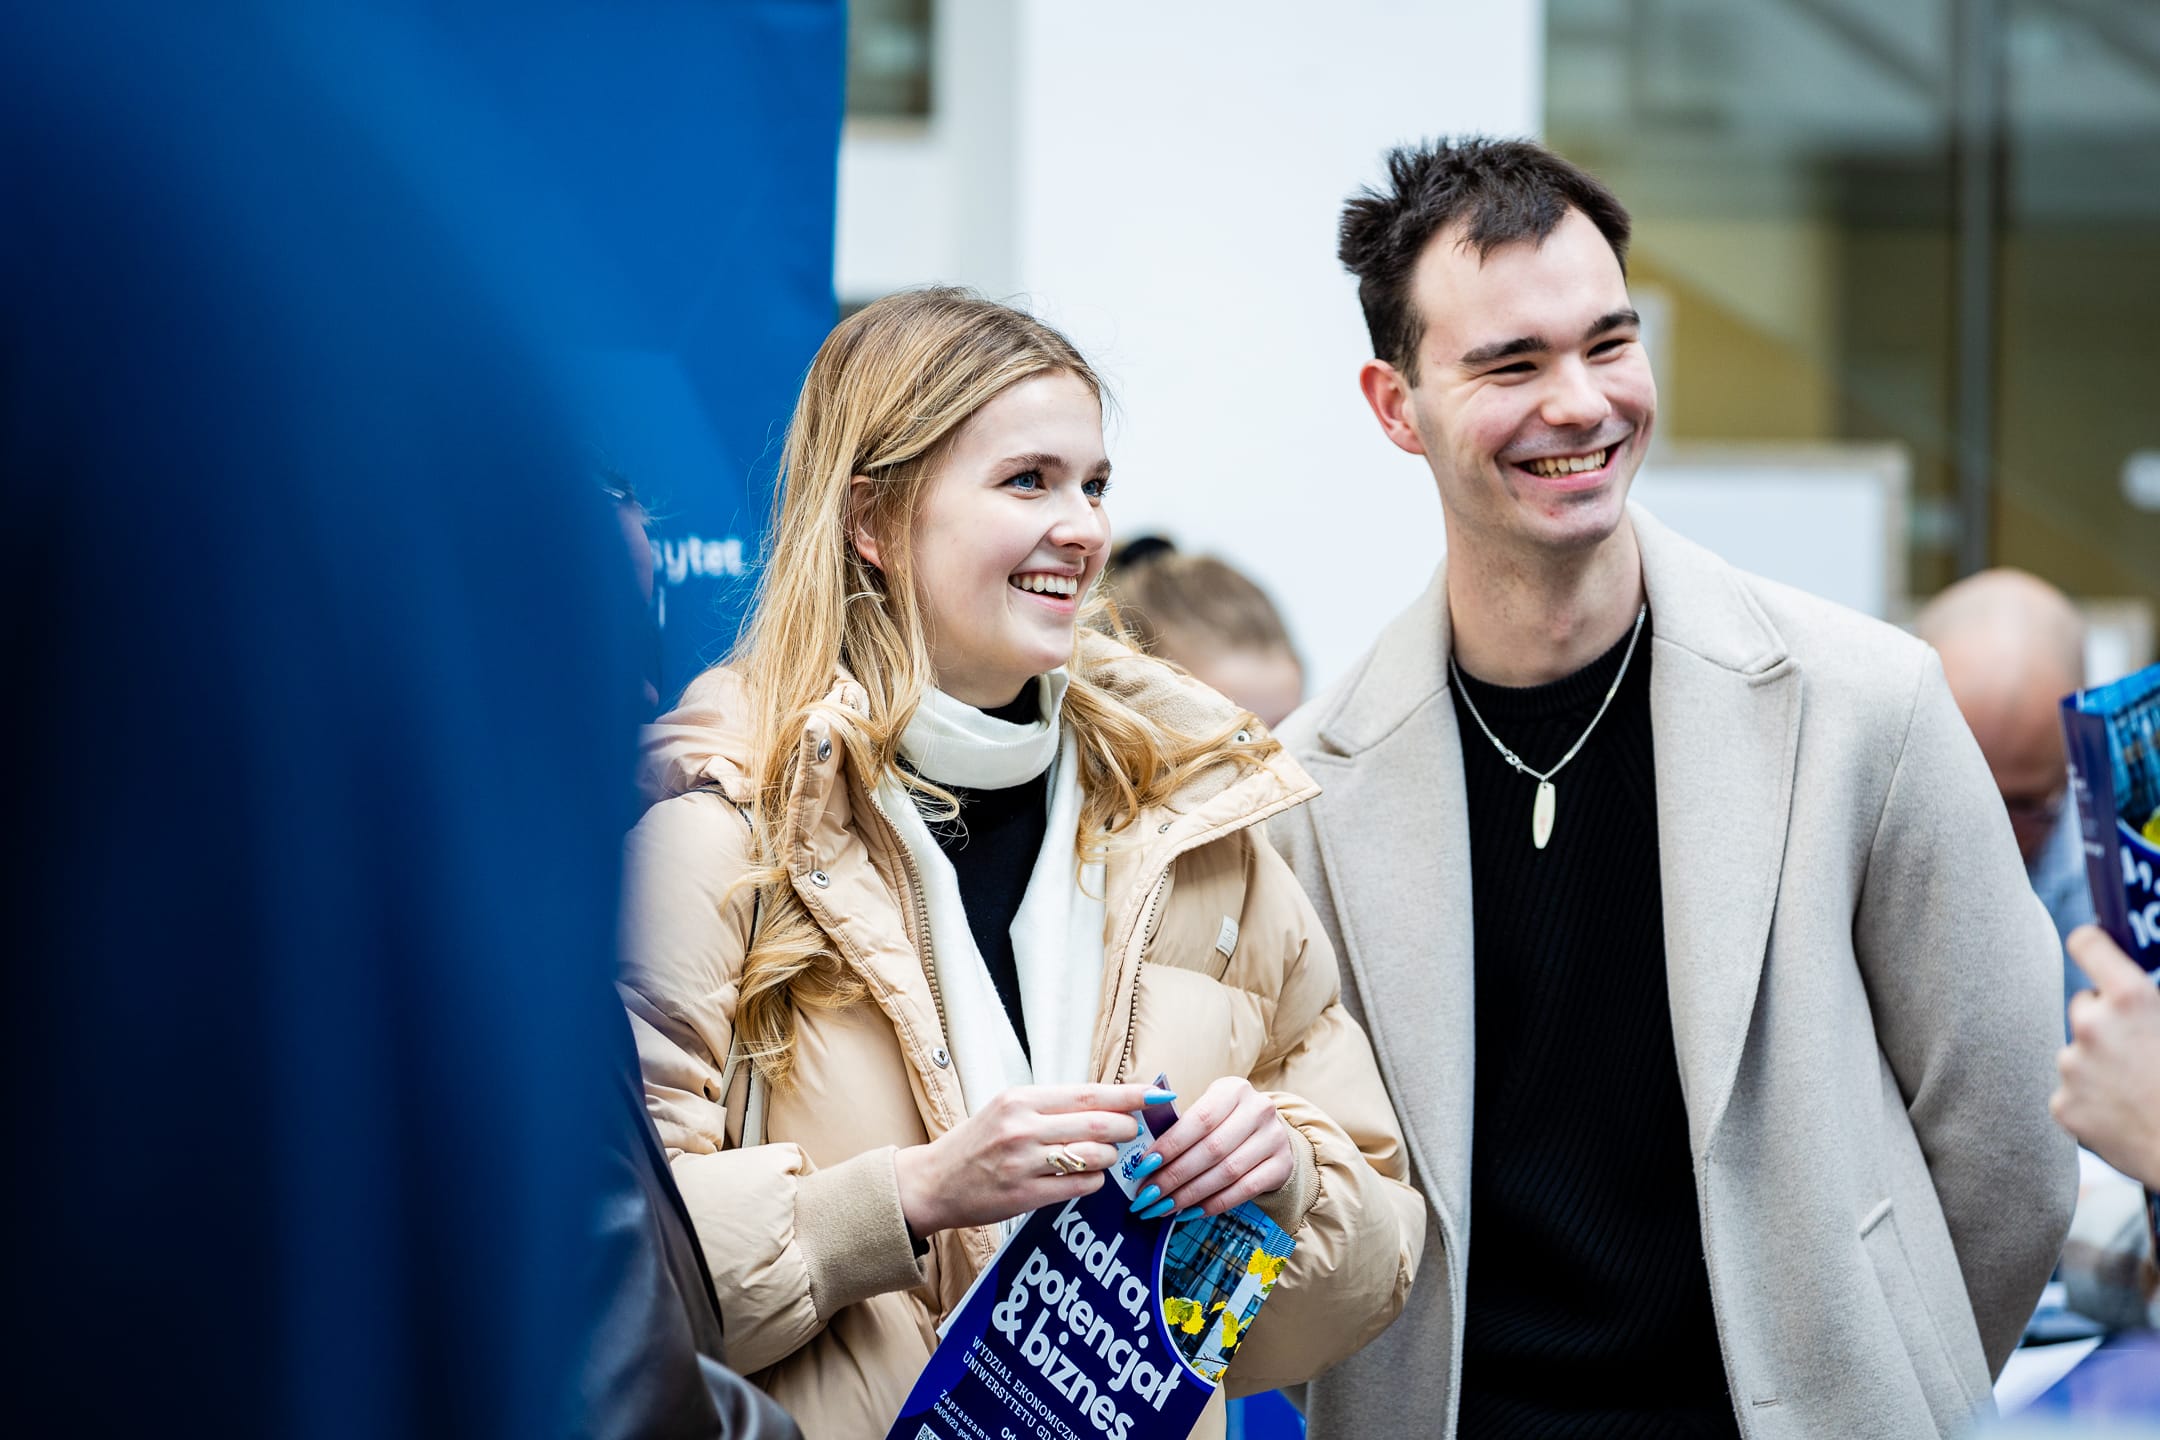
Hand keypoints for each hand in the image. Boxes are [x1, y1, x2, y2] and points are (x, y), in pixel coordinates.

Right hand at [893, 1083, 1167, 1235]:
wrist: (932, 1182)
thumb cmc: (976, 1143)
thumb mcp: (1008, 1109)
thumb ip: (1053, 1106)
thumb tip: (1108, 1102)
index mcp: (1020, 1099)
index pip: (1089, 1093)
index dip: (1129, 1094)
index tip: (1157, 1093)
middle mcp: (1023, 1126)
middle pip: (1101, 1124)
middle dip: (1128, 1129)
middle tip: (1132, 1133)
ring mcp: (1024, 1162)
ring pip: (1095, 1157)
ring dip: (1109, 1159)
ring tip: (1099, 1158)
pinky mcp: (1025, 1195)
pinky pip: (1081, 1187)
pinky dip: (1092, 1181)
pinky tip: (1083, 1178)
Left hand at [1126, 1076, 1293, 1221]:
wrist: (1270, 1132)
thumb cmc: (1226, 1121)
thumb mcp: (1207, 1109)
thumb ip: (1179, 1126)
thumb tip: (1142, 1158)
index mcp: (1233, 1089)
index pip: (1198, 1120)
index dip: (1169, 1146)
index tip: (1143, 1167)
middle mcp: (1258, 1110)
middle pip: (1211, 1150)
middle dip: (1174, 1176)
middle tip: (1147, 1196)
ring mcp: (1274, 1138)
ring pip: (1226, 1173)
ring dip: (1190, 1194)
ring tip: (1164, 1207)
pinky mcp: (1282, 1165)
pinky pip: (1244, 1190)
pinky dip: (1214, 1204)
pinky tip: (1190, 1211)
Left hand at [2051, 925, 2159, 1186]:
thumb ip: (2153, 1003)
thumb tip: (2138, 993)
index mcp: (2130, 999)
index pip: (2087, 945)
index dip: (2093, 945)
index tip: (2096, 948)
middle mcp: (2092, 1026)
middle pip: (2084, 1005)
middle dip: (2107, 1020)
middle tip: (2142, 1045)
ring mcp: (2072, 1067)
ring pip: (2079, 1052)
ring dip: (2100, 1063)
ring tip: (2139, 1087)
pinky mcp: (2062, 1104)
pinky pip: (2073, 1091)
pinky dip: (2093, 1100)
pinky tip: (2125, 1112)